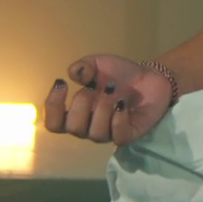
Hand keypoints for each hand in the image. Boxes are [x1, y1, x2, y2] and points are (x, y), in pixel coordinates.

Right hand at [42, 54, 172, 146]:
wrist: (150, 76)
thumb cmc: (120, 74)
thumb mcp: (99, 64)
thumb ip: (83, 66)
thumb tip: (71, 72)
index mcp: (78, 112)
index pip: (54, 123)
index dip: (52, 107)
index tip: (62, 84)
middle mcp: (90, 126)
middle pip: (73, 128)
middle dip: (81, 104)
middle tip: (94, 87)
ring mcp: (110, 132)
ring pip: (95, 134)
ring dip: (102, 109)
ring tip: (113, 93)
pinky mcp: (129, 134)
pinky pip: (118, 137)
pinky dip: (118, 120)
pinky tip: (122, 104)